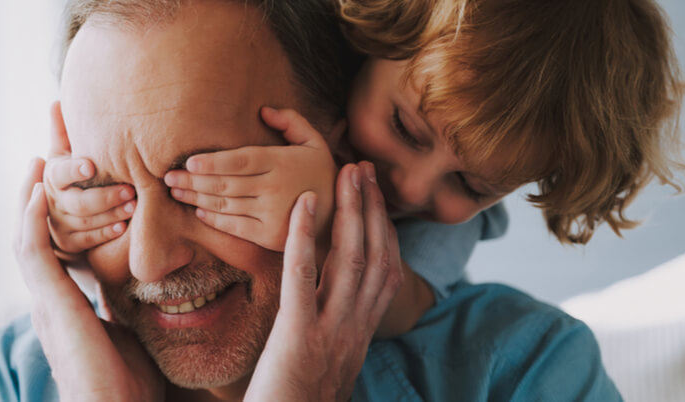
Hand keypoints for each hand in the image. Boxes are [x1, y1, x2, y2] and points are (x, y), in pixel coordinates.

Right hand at [15, 158, 163, 401]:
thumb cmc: (129, 384)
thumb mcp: (128, 330)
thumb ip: (125, 305)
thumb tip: (144, 287)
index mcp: (66, 302)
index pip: (55, 246)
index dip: (54, 213)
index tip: (65, 179)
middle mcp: (49, 298)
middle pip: (34, 234)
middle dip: (37, 194)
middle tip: (43, 156)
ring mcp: (46, 301)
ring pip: (26, 237)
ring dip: (30, 195)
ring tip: (37, 159)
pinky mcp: (50, 304)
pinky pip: (32, 253)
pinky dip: (31, 220)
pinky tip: (36, 191)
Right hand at [43, 101, 136, 260]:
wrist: (60, 212)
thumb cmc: (71, 175)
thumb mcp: (64, 154)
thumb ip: (63, 131)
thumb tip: (57, 101)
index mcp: (52, 176)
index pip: (61, 172)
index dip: (75, 169)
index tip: (91, 166)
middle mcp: (52, 201)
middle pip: (77, 202)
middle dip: (105, 197)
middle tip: (131, 189)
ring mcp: (59, 224)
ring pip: (85, 222)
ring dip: (111, 214)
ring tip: (134, 206)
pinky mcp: (69, 243)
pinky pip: (88, 240)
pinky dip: (106, 233)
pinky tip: (124, 226)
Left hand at [164, 107, 337, 250]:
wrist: (340, 216)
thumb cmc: (322, 174)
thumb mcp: (315, 142)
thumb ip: (291, 122)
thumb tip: (262, 110)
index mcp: (282, 163)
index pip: (241, 161)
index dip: (213, 162)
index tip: (189, 161)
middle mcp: (275, 189)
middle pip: (225, 184)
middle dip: (193, 180)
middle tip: (168, 176)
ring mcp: (272, 214)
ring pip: (225, 205)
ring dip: (196, 198)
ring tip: (176, 191)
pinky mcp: (269, 236)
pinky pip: (235, 227)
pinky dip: (214, 219)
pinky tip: (199, 211)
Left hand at [244, 162, 403, 401]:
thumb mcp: (329, 364)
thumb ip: (335, 332)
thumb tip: (330, 305)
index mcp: (360, 334)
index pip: (386, 273)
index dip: (385, 231)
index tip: (377, 198)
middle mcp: (355, 329)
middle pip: (375, 258)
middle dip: (373, 210)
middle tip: (365, 168)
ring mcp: (331, 332)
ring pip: (351, 261)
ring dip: (351, 211)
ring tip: (346, 173)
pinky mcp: (298, 336)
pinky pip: (303, 278)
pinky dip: (305, 236)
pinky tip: (303, 202)